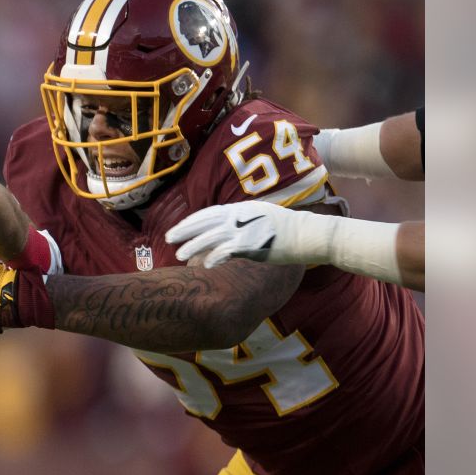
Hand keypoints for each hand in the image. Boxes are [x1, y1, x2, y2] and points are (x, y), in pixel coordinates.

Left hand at [166, 201, 291, 267]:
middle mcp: (239, 216)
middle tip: (167, 238)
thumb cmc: (286, 228)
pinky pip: (227, 251)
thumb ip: (241, 221)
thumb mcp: (260, 217)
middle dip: (184, 230)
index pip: (209, 213)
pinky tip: (205, 265)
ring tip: (178, 255)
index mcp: (240, 209)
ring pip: (210, 237)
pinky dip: (214, 257)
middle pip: (204, 222)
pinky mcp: (252, 245)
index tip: (178, 228)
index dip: (191, 221)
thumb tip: (225, 228)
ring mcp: (245, 230)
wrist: (307, 234)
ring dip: (192, 245)